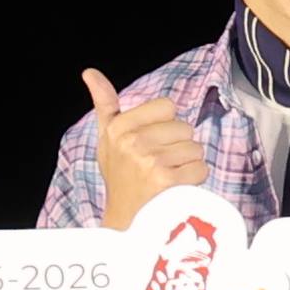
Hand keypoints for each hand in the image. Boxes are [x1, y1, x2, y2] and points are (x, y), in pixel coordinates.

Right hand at [83, 65, 215, 217]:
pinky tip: (178, 186)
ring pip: (195, 148)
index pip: (167, 106)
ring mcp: (149, 161)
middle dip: (179, 145)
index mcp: (119, 127)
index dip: (166, 124)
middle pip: (184, 127)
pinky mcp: (166, 181)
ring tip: (169, 175)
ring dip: (188, 163)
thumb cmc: (120, 175)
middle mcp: (132, 142)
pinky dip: (195, 178)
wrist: (124, 217)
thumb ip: (104, 103)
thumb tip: (90, 72)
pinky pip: (200, 168)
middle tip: (162, 163)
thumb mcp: (107, 137)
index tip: (153, 141)